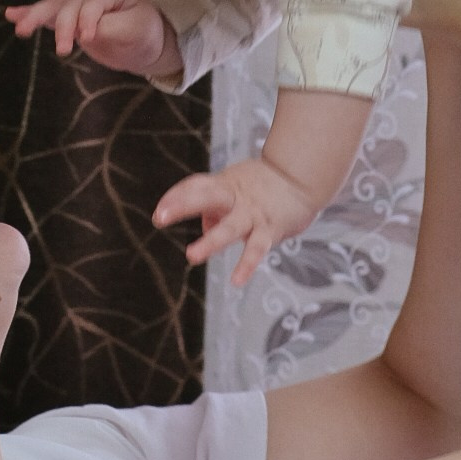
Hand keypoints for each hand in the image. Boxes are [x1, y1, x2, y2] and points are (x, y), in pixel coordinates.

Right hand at [6, 0, 176, 79]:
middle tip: (62, 50)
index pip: (94, 2)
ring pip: (54, 7)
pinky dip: (30, 14)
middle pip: (71, 4)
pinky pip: (48, 15)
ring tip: (19, 28)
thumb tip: (85, 35)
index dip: (88, 19)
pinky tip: (10, 15)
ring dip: (36, 16)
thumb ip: (111, 29)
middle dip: (63, 26)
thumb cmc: (144, 32)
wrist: (145, 40)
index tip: (87, 39)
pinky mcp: (69, 20)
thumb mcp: (136, 30)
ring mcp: (78, 6)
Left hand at [153, 154, 319, 283]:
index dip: (176, 197)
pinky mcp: (269, 229)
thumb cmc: (262, 184)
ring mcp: (253, 213)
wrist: (301, 178)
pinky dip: (247, 265)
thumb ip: (215, 207)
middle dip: (182, 204)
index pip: (195, 186)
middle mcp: (236, 197)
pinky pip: (256, 249)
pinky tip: (236, 281)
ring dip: (210, 241)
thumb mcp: (234, 188)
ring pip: (230, 227)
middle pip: (206, 195)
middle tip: (160, 217)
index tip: (159, 212)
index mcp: (224, 185)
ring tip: (191, 256)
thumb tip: (206, 228)